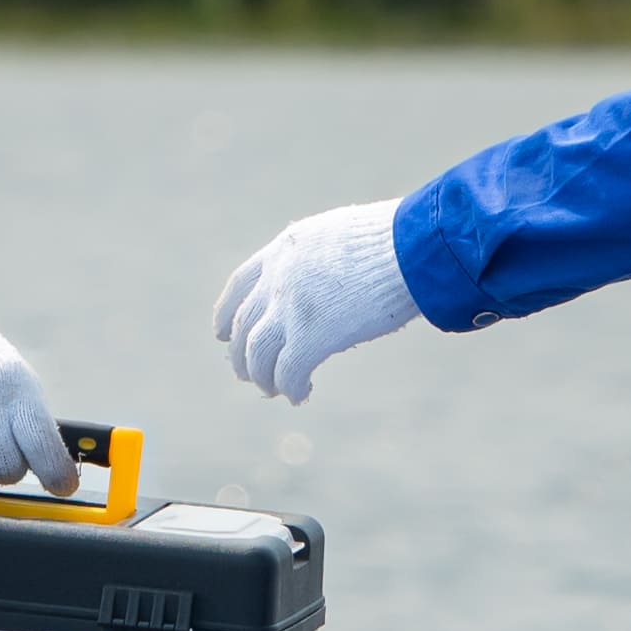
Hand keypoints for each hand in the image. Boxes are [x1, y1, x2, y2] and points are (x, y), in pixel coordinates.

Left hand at [211, 199, 419, 403]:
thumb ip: (320, 259)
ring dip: (262, 377)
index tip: (220, 334)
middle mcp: (278, 279)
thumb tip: (326, 284)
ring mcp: (291, 308)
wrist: (410, 247)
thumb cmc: (393, 239)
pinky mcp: (312, 336)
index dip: (225, 314)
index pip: (239, 285)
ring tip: (273, 390)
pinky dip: (290, 387)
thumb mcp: (340, 236)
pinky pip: (288, 372)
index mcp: (284, 250)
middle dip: (241, 355)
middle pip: (242, 325)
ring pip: (257, 355)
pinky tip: (301, 394)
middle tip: (247, 375)